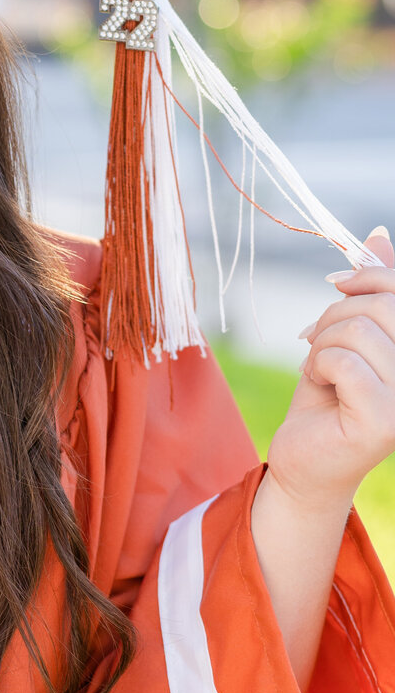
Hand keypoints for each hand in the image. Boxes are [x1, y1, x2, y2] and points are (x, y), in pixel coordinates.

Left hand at [267, 225, 394, 517]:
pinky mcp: (386, 422)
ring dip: (323, 344)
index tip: (338, 283)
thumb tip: (378, 235)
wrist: (306, 458)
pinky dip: (320, 365)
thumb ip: (372, 290)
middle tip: (317, 341)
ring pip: (359, 330)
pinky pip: (344, 362)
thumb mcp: (348, 333)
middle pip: (383, 307)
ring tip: (321, 368)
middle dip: (336, 315)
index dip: (371, 274)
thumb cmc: (330, 394)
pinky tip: (320, 385)